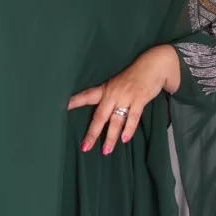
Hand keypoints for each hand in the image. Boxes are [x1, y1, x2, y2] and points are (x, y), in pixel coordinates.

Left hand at [66, 45, 180, 153]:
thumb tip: (101, 115)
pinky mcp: (139, 99)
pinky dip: (129, 129)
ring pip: (116, 120)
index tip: (61, 108)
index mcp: (105, 90)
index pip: (86, 96)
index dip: (74, 102)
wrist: (153, 65)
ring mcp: (126, 97)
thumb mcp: (116, 84)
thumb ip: (108, 97)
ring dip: (110, 137)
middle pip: (99, 116)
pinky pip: (133, 117)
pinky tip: (124, 139)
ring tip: (106, 150)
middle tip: (85, 147)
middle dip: (92, 133)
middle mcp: (113, 94)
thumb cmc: (133, 77)